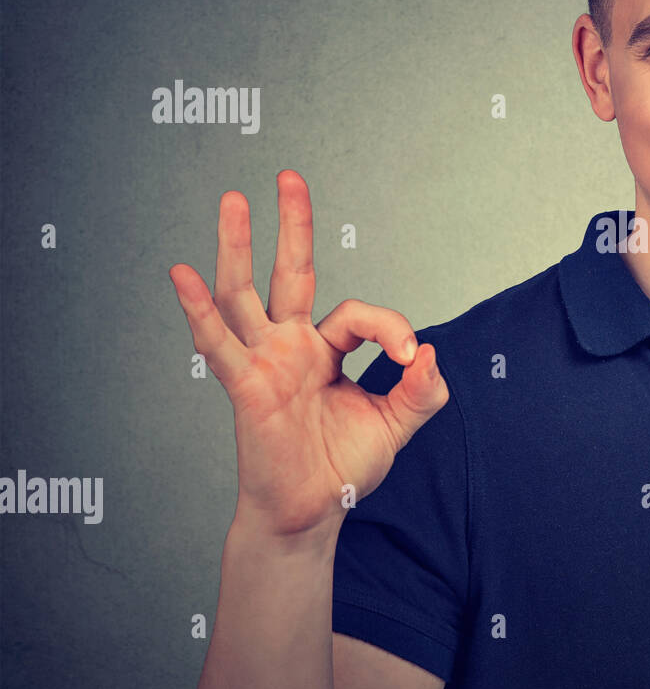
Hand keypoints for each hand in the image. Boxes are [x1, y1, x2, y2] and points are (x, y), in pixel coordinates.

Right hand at [169, 170, 448, 537]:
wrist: (313, 511)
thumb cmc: (345, 466)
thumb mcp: (396, 425)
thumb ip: (421, 391)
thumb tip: (431, 354)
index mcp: (328, 349)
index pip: (360, 315)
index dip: (391, 329)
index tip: (411, 361)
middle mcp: (292, 346)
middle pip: (291, 273)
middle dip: (292, 225)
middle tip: (289, 177)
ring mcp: (265, 361)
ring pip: (246, 293)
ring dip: (238, 247)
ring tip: (232, 199)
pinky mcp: (245, 386)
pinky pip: (218, 343)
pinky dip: (198, 310)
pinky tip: (180, 274)